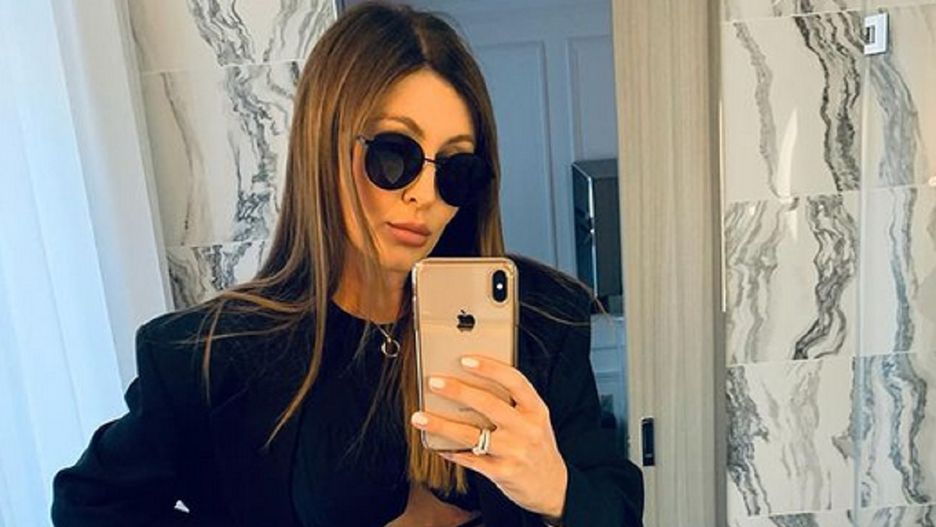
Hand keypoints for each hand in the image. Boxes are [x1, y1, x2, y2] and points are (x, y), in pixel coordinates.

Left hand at [409, 355, 567, 519]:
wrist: (553, 487)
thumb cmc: (536, 446)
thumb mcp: (534, 420)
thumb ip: (512, 404)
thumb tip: (469, 384)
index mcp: (536, 410)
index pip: (514, 381)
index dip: (490, 368)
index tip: (465, 360)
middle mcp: (527, 429)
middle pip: (489, 404)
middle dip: (458, 391)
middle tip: (434, 382)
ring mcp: (515, 452)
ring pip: (472, 434)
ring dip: (442, 424)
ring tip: (420, 416)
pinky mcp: (503, 472)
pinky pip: (471, 459)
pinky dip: (451, 451)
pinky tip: (437, 445)